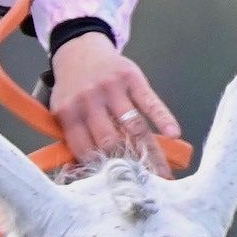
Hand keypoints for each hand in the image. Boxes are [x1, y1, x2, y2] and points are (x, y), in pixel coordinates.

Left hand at [50, 33, 180, 174]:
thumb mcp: (63, 110)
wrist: (79, 49)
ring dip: (149, 151)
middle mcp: (89, 101)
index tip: (116, 186)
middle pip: (111, 140)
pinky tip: (174, 135)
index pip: (84, 149)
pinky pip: (150, 101)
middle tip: (144, 184)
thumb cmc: (73, 88)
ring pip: (132, 126)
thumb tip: (89, 173)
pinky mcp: (131, 78)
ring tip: (162, 172)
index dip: (101, 169)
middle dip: (128, 165)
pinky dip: (163, 118)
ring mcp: (111, 89)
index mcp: (68, 113)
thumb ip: (74, 136)